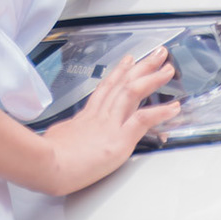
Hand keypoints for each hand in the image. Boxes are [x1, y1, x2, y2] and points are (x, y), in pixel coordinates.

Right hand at [44, 51, 179, 195]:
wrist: (47, 166)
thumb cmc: (47, 159)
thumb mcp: (55, 140)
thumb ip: (65, 136)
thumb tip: (61, 139)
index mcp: (85, 117)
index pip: (105, 89)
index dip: (118, 73)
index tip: (128, 61)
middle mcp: (99, 116)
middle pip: (123, 83)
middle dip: (142, 66)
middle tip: (157, 53)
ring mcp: (110, 125)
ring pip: (134, 92)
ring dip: (153, 78)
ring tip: (168, 68)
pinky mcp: (119, 140)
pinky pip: (143, 120)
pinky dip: (160, 112)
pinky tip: (174, 107)